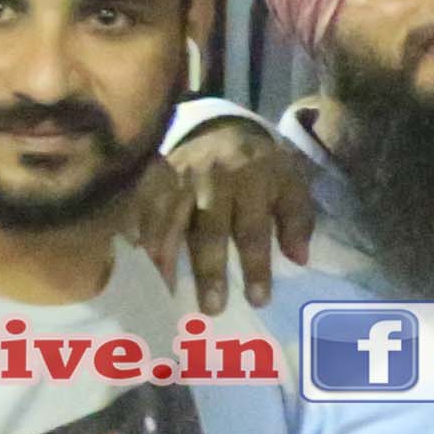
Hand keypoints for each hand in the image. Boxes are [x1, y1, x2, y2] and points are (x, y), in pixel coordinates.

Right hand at [127, 116, 311, 313]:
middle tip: (212, 308)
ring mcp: (181, 178)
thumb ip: (297, 219)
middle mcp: (214, 180)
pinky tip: (134, 256)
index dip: (255, 266)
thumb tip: (300, 259)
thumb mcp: (291, 183)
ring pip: (171, 221)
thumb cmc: (261, 165)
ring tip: (165, 290)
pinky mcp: (157, 178)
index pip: (253, 230)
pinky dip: (136, 230)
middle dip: (210, 271)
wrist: (222, 126)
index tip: (258, 300)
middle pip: (209, 231)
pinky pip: (143, 206)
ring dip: (167, 258)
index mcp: (252, 181)